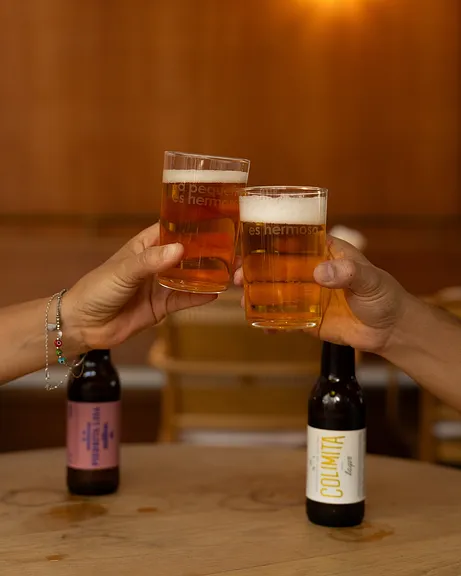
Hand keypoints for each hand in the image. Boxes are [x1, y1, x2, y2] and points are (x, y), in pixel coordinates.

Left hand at [63, 223, 215, 350]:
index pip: (170, 229)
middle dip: (204, 251)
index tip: (214, 220)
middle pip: (184, 254)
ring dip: (205, 275)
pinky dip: (198, 297)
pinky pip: (183, 300)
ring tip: (228, 269)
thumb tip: (180, 250)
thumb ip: (151, 261)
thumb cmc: (97, 289)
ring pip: (188, 277)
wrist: (83, 325)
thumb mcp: (123, 270)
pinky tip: (215, 292)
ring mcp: (159, 286)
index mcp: (144, 246)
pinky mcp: (161, 307)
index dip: (189, 225)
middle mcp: (155, 264)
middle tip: (229, 247)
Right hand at [234, 236, 410, 353]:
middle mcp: (311, 271)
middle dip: (254, 268)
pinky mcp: (308, 319)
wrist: (391, 330)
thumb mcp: (369, 279)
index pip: (294, 239)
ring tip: (241, 298)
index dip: (270, 238)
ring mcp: (308, 296)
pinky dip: (271, 321)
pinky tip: (260, 324)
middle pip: (277, 266)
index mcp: (325, 252)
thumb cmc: (384, 296)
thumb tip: (320, 273)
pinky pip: (284, 319)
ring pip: (276, 291)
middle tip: (237, 275)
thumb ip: (348, 274)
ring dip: (257, 293)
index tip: (249, 241)